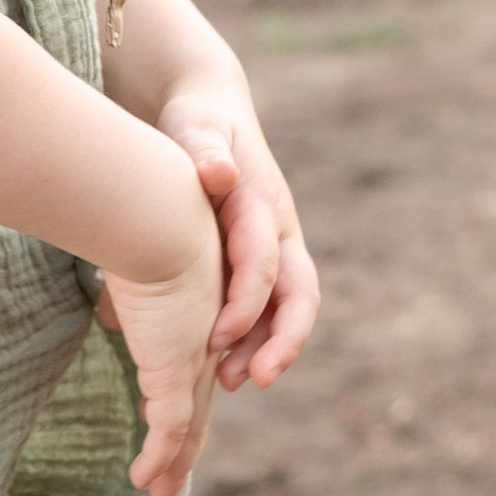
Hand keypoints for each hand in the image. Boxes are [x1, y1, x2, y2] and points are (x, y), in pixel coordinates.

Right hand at [94, 186, 225, 495]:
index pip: (189, 367)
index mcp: (195, 313)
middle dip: (184, 448)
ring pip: (188, 427)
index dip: (178, 400)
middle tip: (171, 480)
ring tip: (161, 495)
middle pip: (196, 406)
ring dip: (173, 465)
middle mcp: (202, 340)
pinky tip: (143, 482)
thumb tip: (111, 309)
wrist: (156, 213)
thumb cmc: (135, 219)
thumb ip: (126, 293)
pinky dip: (158, 458)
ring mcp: (193, 358)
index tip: (158, 422)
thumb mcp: (132, 262)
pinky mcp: (177, 369)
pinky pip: (170, 429)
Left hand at [154, 75, 319, 391]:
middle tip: (254, 380)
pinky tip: (219, 367)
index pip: (265, 261)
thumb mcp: (196, 127)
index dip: (246, 303)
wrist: (210, 112)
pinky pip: (266, 307)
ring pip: (286, 308)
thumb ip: (205, 148)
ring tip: (230, 383)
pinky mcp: (259, 259)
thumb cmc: (197, 122)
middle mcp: (279, 230)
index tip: (216, 339)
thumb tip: (220, 172)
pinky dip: (251, 338)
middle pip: (299, 293)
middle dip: (282, 340)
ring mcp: (274, 247)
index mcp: (263, 202)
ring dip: (265, 348)